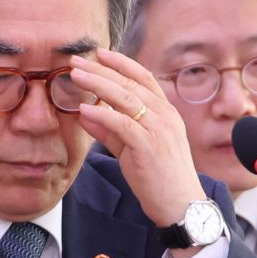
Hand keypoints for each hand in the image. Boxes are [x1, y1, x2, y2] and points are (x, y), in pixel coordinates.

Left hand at [71, 49, 207, 236]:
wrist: (181, 204)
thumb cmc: (159, 177)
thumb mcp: (132, 148)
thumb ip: (110, 130)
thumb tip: (85, 113)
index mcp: (165, 112)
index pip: (143, 78)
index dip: (121, 63)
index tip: (100, 53)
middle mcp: (165, 115)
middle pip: (130, 83)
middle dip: (101, 70)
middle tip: (78, 61)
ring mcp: (159, 129)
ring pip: (125, 98)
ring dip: (98, 84)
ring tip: (76, 76)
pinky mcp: (149, 146)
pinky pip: (122, 124)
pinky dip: (102, 114)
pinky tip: (84, 108)